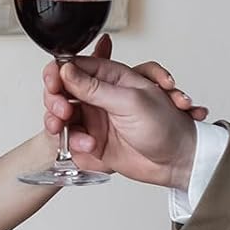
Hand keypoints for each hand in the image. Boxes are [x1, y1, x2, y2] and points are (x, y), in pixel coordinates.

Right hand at [41, 36, 204, 187]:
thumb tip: (67, 71)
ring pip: (63, 115)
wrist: (176, 162)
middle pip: (63, 90)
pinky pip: (70, 138)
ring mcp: (95, 118)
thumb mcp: (130, 101)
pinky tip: (87, 145)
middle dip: (56, 99)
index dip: (59, 73)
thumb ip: (95, 87)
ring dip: (59, 121)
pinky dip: (72, 141)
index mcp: (112, 78)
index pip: (75, 66)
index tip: (53, 83)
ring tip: (68, 128)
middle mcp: (100, 96)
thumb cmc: (167, 127)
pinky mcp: (93, 140)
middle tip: (62, 110)